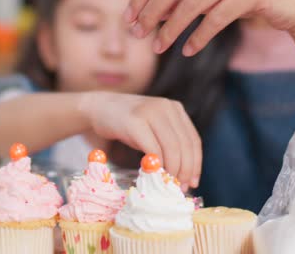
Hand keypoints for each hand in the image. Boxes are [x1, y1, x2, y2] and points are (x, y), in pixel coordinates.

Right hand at [78, 92, 201, 188]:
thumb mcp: (153, 127)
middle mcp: (166, 107)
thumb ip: (169, 142)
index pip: (193, 140)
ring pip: (172, 148)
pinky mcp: (135, 122)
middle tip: (180, 188)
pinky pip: (153, 148)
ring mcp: (150, 112)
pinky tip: (154, 174)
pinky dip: (157, 165)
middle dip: (185, 171)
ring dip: (172, 170)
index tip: (193, 182)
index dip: (196, 164)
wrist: (98, 107)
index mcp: (175, 108)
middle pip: (185, 145)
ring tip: (168, 184)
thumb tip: (185, 175)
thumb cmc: (127, 124)